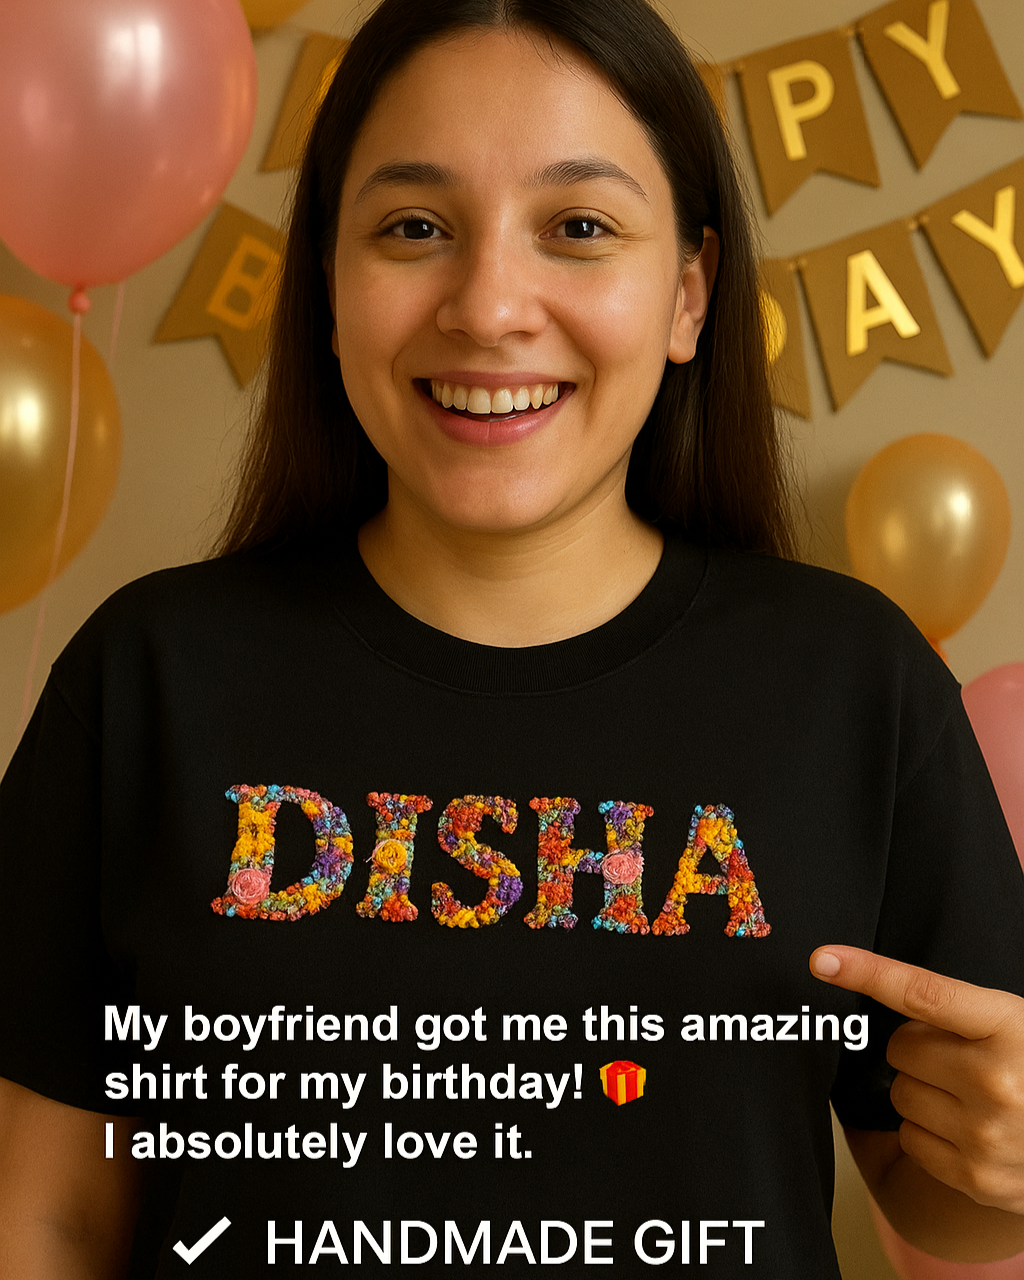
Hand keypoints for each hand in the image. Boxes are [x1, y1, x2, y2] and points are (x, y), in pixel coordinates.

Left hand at [811, 945, 1023, 1215]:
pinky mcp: (975, 1175)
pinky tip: (968, 1129)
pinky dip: (928, 1132)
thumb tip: (888, 990)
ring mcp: (985, 1133)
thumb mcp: (1018, 1025)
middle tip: (959, 1058)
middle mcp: (996, 1080)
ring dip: (923, 1091)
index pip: (922, 992)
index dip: (868, 972)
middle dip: (918, 1048)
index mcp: (1009, 1027)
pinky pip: (910, 1139)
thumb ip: (963, 1012)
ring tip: (971, 1096)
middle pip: (900, 1048)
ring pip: (900, 1095)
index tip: (824, 960)